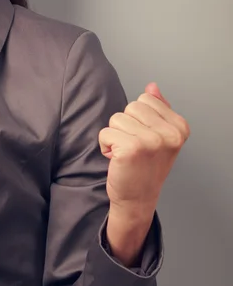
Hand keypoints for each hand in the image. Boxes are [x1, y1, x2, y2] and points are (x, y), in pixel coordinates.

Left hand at [99, 83, 190, 212]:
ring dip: (115, 136)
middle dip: (125, 125)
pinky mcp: (131, 149)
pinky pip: (105, 133)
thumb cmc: (146, 166)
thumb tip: (152, 87)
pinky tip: (116, 159)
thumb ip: (157, 109)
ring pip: (116, 119)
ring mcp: (152, 141)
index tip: (145, 137)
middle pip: (131, 106)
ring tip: (125, 154)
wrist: (137, 198)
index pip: (145, 98)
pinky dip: (105, 146)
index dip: (138, 117)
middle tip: (134, 147)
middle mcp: (170, 134)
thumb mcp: (159, 136)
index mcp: (179, 127)